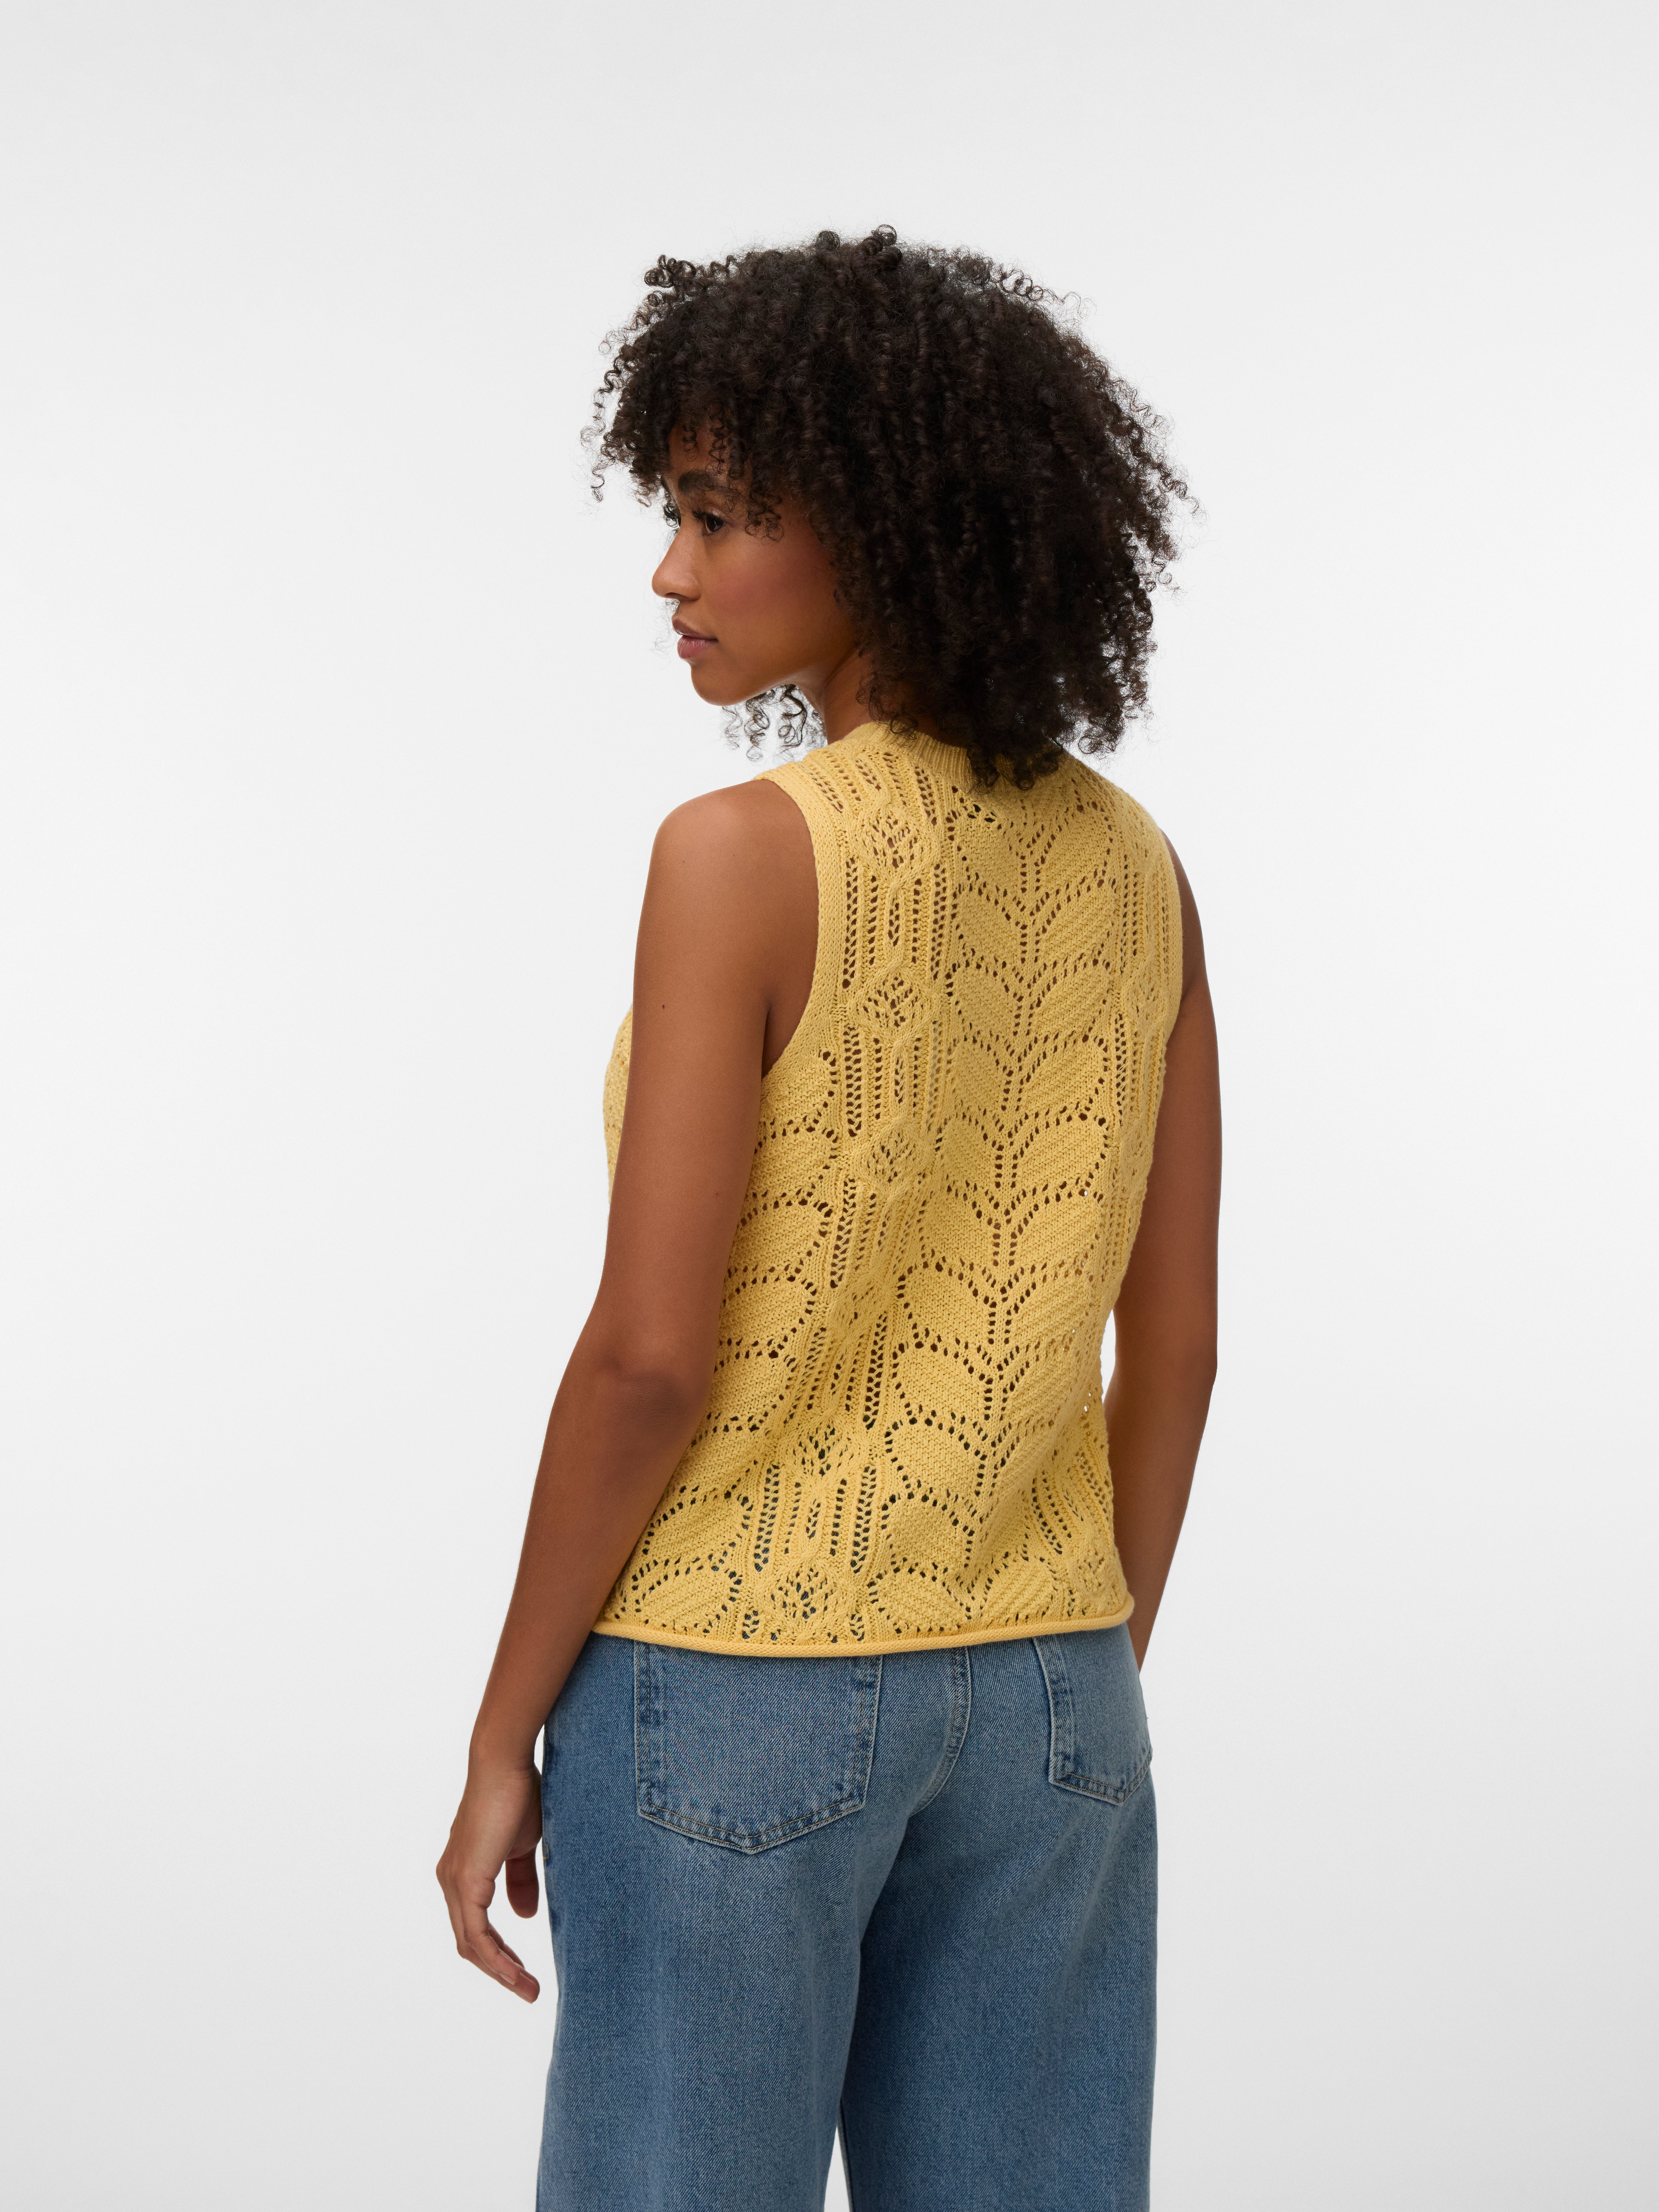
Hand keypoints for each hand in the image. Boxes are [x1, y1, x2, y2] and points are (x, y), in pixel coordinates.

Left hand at [436, 1758, 543, 2001]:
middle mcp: (450, 1882)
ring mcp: (455, 1883)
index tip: (523, 1970)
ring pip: (471, 1944)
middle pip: (469, 1942)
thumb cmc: (515, 1796)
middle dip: (499, 1969)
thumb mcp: (523, 1846)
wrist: (504, 1765)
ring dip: (500, 1971)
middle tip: (527, 1989)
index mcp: (462, 1873)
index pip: (475, 1926)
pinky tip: (514, 1972)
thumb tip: (524, 1915)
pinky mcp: (466, 1882)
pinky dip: (496, 1958)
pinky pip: (477, 1934)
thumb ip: (521, 1880)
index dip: (499, 1951)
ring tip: (528, 1990)